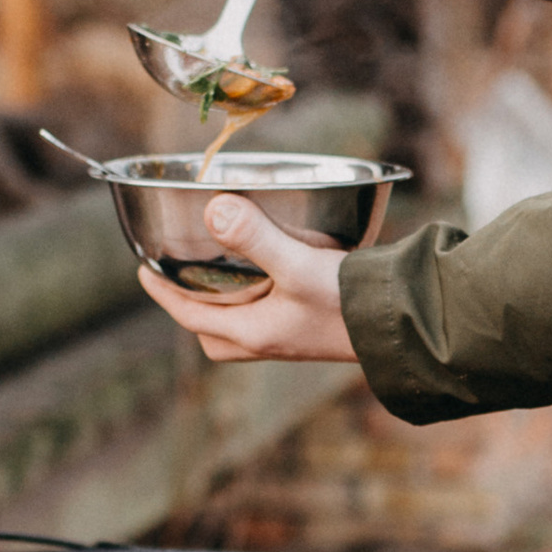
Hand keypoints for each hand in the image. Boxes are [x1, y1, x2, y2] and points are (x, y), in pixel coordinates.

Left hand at [136, 199, 356, 365]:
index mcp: (255, 333)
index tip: (144, 271)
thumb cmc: (351, 302)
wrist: (406, 326)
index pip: (191, 316)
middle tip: (184, 279)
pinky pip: (273, 321)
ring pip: (244, 331)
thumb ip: (256, 237)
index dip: (163, 294)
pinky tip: (277, 275)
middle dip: (194, 310)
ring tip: (225, 276)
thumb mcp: (299, 265)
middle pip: (214, 335)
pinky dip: (261, 302)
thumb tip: (213, 209)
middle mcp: (271, 341)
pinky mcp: (318, 330)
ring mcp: (295, 339)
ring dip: (228, 309)